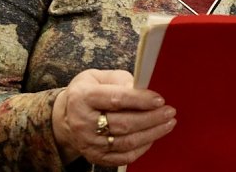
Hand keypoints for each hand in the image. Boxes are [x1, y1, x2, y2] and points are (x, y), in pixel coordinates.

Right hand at [52, 68, 176, 166]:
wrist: (65, 117)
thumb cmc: (88, 92)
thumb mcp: (98, 77)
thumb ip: (120, 80)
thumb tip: (142, 88)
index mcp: (83, 97)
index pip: (116, 99)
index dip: (140, 100)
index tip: (159, 99)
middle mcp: (83, 122)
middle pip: (123, 123)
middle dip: (151, 118)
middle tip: (169, 112)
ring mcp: (89, 143)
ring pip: (126, 142)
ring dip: (152, 133)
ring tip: (168, 123)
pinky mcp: (95, 157)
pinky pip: (123, 157)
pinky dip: (142, 147)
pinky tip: (153, 136)